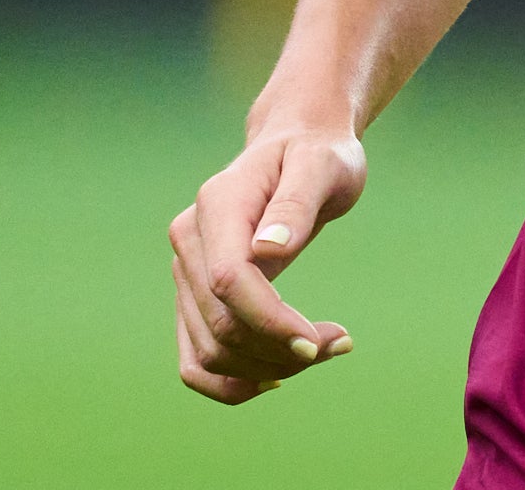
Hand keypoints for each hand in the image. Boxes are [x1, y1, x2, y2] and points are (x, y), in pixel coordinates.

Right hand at [168, 126, 365, 403]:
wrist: (298, 143)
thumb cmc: (318, 153)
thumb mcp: (323, 165)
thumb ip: (296, 204)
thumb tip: (268, 250)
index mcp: (218, 205)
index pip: (228, 281)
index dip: (269, 321)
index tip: (318, 341)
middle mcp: (190, 240)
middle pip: (221, 324)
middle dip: (280, 349)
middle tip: (339, 343)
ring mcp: (185, 270)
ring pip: (209, 350)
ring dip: (265, 368)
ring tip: (323, 350)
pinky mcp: (193, 294)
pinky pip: (196, 357)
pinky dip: (232, 380)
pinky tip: (276, 377)